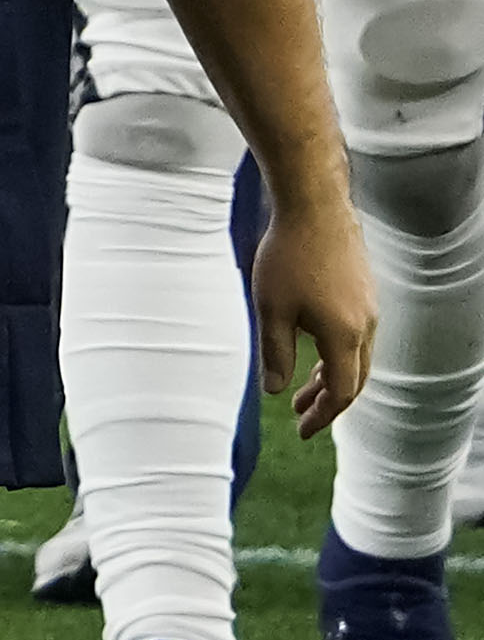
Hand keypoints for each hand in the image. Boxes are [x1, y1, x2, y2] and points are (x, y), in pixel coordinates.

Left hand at [253, 195, 377, 435]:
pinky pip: (355, 337)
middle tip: (300, 417)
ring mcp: (368, 308)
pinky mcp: (363, 292)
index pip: (342, 392)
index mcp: (345, 336)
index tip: (302, 431)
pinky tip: (312, 351)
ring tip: (299, 390)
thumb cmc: (287, 257)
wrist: (315, 208)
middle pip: (354, 379)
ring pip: (355, 358)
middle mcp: (366, 326)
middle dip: (327, 402)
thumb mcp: (271, 310)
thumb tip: (276, 392)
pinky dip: (336, 355)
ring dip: (329, 378)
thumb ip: (276, 354)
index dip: (323, 416)